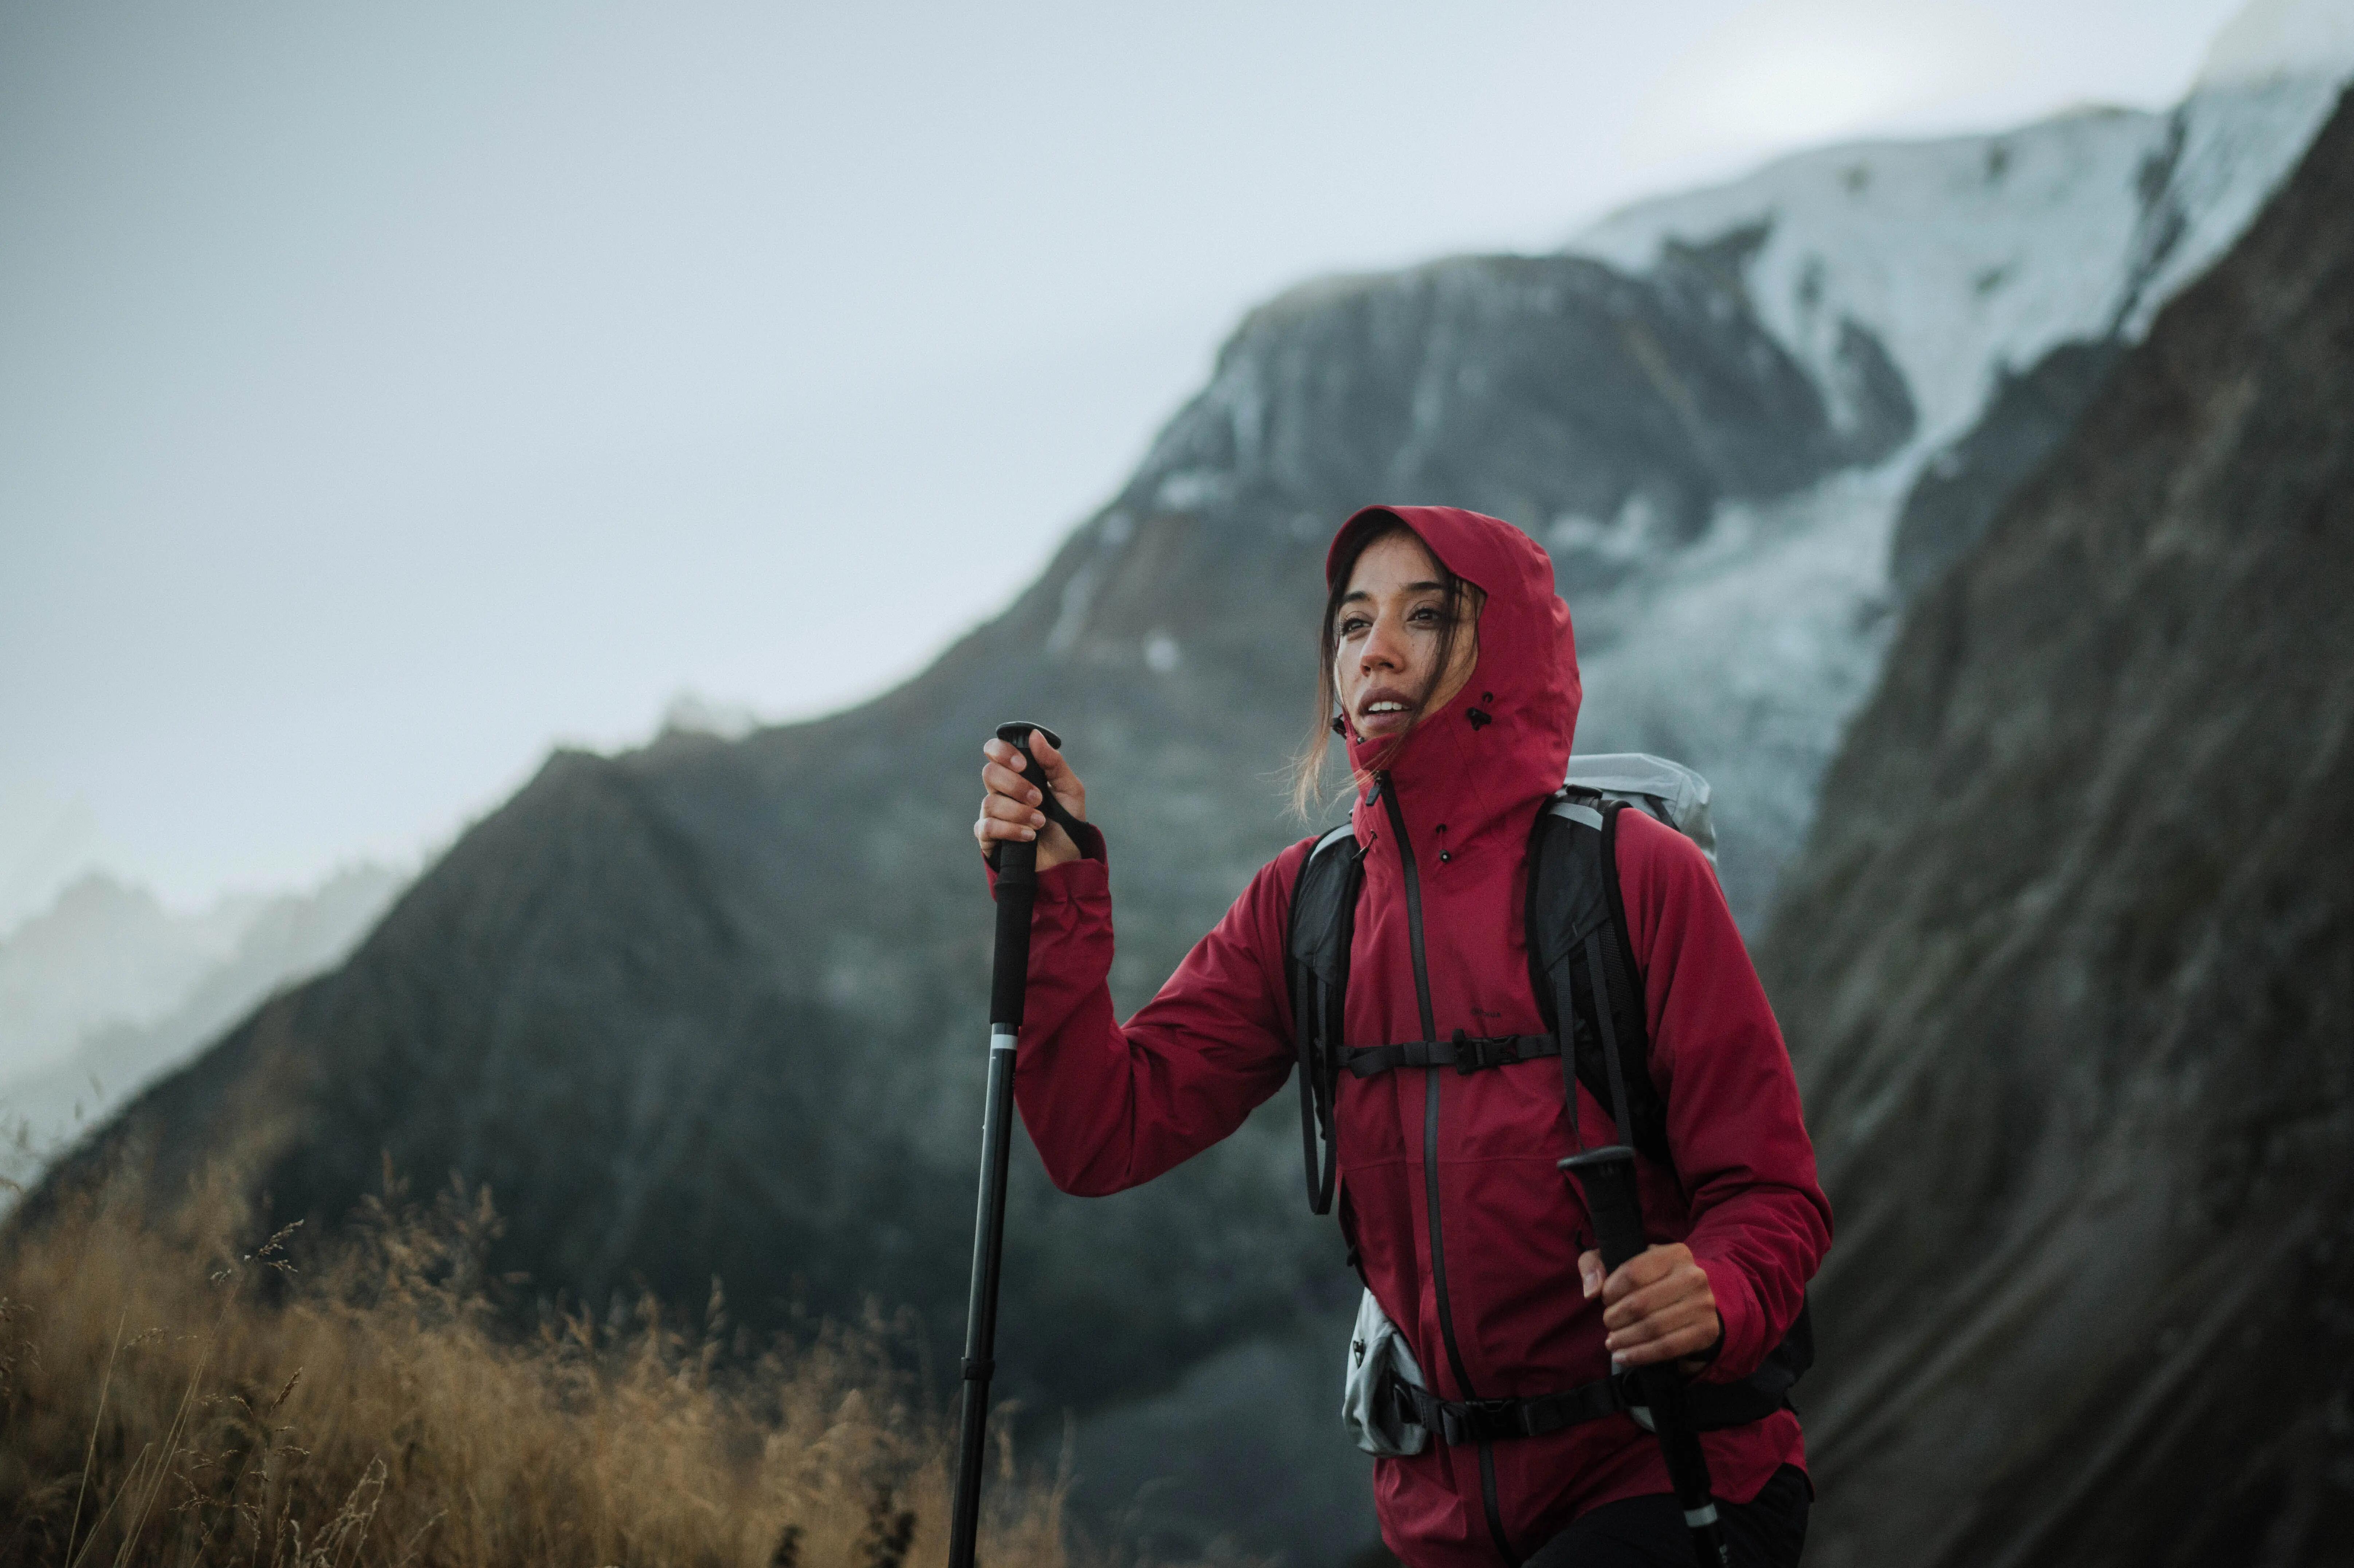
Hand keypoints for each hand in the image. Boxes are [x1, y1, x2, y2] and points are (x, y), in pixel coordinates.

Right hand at [976, 731, 1087, 870]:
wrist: (1067, 861)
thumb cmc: (1068, 824)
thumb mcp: (1070, 790)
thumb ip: (1054, 762)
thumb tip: (1035, 735)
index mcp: (1018, 775)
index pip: (995, 752)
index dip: (1002, 752)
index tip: (1023, 764)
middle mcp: (1001, 792)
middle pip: (989, 773)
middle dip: (1015, 785)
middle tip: (1038, 799)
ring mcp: (993, 815)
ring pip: (990, 802)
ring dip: (1018, 812)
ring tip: (1040, 823)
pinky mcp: (988, 838)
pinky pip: (987, 827)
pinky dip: (1010, 829)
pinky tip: (1029, 837)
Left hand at [1580, 1242, 1720, 1371]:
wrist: (1691, 1303)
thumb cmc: (1649, 1280)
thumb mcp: (1620, 1260)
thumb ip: (1595, 1264)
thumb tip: (1591, 1292)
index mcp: (1675, 1253)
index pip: (1632, 1272)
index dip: (1611, 1290)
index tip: (1604, 1299)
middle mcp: (1694, 1276)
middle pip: (1641, 1303)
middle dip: (1615, 1318)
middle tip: (1607, 1323)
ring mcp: (1703, 1305)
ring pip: (1653, 1328)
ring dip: (1625, 1339)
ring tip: (1611, 1342)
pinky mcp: (1706, 1332)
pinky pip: (1667, 1348)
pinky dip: (1640, 1355)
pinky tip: (1623, 1356)